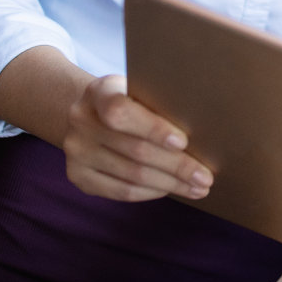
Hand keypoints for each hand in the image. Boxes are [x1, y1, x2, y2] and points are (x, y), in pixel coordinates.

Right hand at [63, 74, 213, 201]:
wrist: (93, 113)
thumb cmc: (132, 100)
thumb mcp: (143, 89)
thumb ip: (163, 102)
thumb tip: (206, 127)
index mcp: (99, 92)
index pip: (121, 111)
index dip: (153, 129)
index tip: (184, 142)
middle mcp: (80, 120)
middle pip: (135, 150)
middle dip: (177, 166)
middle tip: (206, 176)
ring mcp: (75, 150)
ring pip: (131, 175)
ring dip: (170, 184)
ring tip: (198, 187)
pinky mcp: (77, 175)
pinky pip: (120, 191)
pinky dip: (151, 192)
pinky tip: (171, 190)